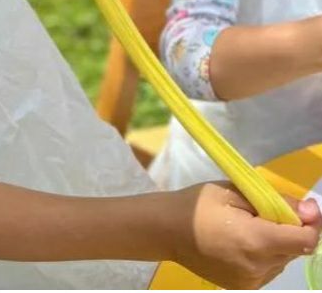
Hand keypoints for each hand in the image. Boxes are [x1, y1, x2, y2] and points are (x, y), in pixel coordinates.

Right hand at [168, 182, 320, 288]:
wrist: (167, 230)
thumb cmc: (198, 204)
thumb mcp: (234, 191)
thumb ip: (275, 201)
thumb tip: (310, 211)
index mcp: (255, 240)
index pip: (305, 240)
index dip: (312, 224)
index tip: (306, 208)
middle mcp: (258, 267)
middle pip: (295, 249)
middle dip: (291, 229)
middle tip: (265, 210)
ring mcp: (251, 281)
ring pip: (283, 260)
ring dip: (279, 242)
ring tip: (251, 225)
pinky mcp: (244, 287)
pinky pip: (269, 269)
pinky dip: (266, 254)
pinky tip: (244, 240)